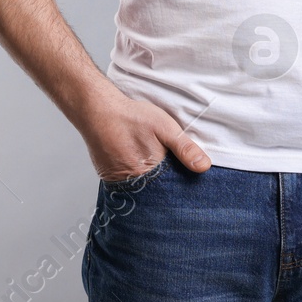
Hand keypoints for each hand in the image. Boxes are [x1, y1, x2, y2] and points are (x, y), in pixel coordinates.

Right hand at [78, 88, 210, 181]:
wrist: (98, 110)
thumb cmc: (131, 117)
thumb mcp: (165, 128)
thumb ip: (184, 148)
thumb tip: (204, 167)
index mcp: (148, 174)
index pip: (170, 190)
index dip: (180, 185)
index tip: (188, 183)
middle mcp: (131, 183)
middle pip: (155, 191)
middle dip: (165, 186)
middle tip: (169, 171)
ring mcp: (117, 181)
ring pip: (141, 187)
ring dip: (149, 181)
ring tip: (153, 167)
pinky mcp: (108, 176)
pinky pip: (127, 183)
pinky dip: (135, 177)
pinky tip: (139, 164)